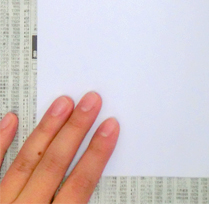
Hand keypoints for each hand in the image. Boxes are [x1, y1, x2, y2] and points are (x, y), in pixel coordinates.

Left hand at [0, 92, 118, 202]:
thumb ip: (75, 203)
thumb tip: (92, 179)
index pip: (79, 184)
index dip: (97, 154)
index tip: (110, 128)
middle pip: (54, 165)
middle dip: (75, 130)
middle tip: (90, 103)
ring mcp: (1, 202)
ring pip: (25, 162)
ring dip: (46, 130)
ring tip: (62, 104)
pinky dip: (1, 142)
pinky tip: (11, 121)